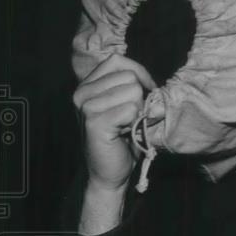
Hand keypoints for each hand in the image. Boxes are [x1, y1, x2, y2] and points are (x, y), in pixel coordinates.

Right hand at [72, 52, 157, 192]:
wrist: (108, 174)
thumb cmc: (121, 141)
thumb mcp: (124, 107)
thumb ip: (131, 88)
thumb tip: (153, 82)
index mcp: (87, 85)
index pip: (117, 61)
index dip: (139, 74)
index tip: (147, 91)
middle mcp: (82, 92)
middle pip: (129, 76)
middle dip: (140, 98)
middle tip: (131, 119)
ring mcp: (86, 106)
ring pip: (132, 91)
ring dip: (138, 112)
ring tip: (126, 127)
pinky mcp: (94, 121)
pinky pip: (130, 110)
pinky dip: (135, 122)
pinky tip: (125, 133)